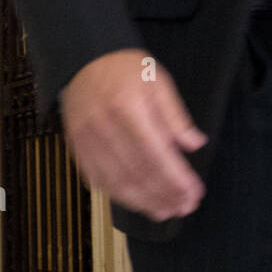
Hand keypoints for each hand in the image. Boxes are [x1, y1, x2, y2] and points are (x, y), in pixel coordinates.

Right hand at [60, 49, 207, 222]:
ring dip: (143, 202)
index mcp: (127, 109)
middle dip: (163, 195)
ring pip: (116, 182)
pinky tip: (136, 201)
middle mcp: (104, 128)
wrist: (82, 59)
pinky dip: (118, 194)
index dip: (176, 179)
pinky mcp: (76, 147)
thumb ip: (175, 115)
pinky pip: (96, 179)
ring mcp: (86, 141)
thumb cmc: (123, 68)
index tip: (195, 193)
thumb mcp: (158, 80)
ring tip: (164, 211)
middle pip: (137, 173)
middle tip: (184, 207)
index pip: (156, 155)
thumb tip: (195, 145)